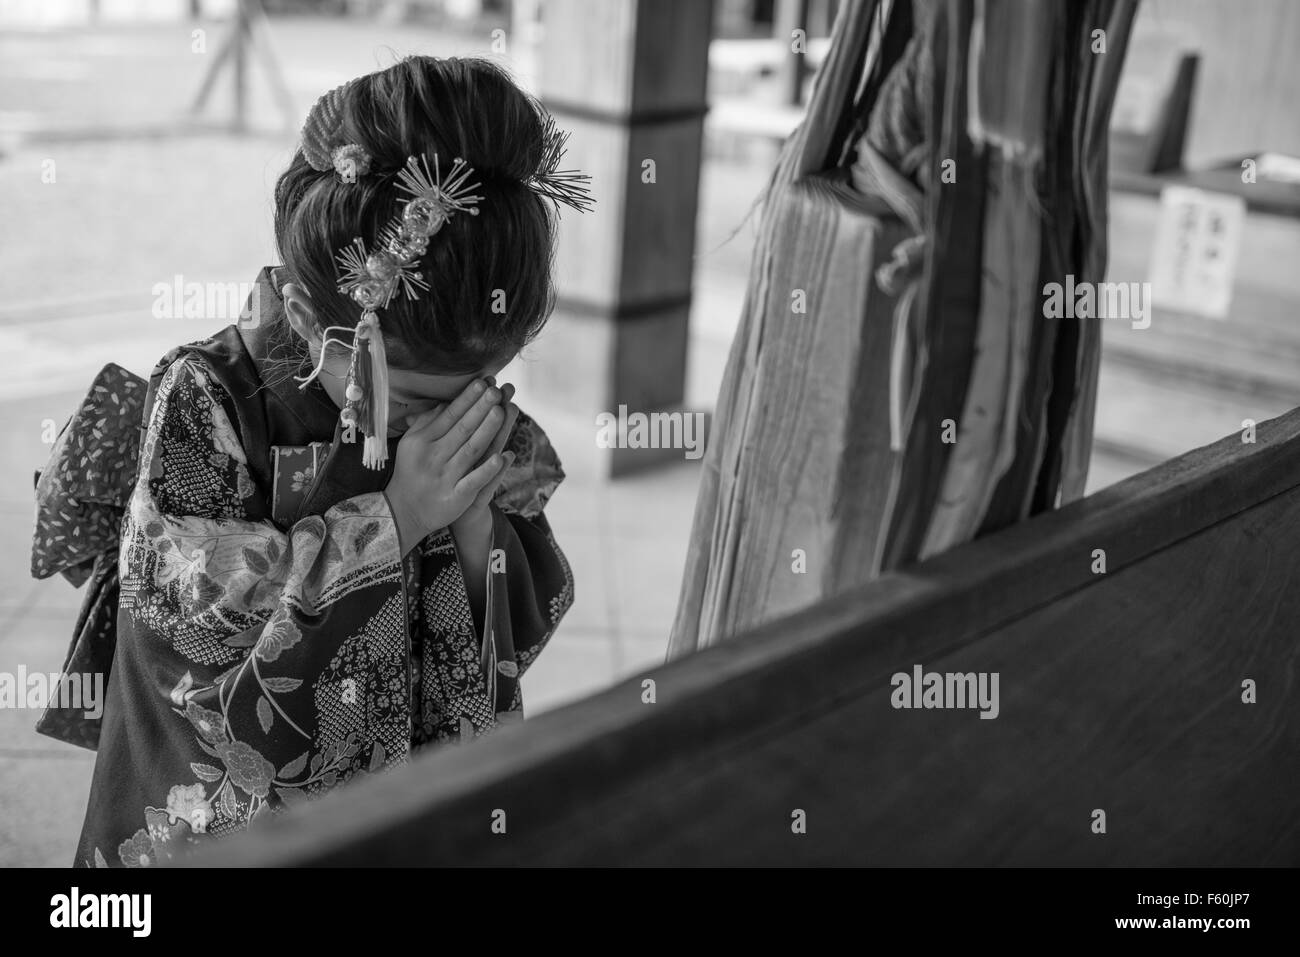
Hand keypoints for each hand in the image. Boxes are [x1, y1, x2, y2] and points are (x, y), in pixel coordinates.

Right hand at [382, 378, 507, 553]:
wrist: (404, 512)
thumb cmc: (412, 471)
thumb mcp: (413, 444)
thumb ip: (427, 423)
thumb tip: (444, 400)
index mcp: (423, 440)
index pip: (449, 415)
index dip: (467, 399)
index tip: (483, 382)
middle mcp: (433, 456)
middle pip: (462, 429)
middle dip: (480, 409)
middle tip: (497, 391)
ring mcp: (444, 477)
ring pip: (470, 451)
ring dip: (486, 431)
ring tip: (501, 412)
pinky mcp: (454, 497)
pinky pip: (472, 481)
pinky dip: (487, 470)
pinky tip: (502, 457)